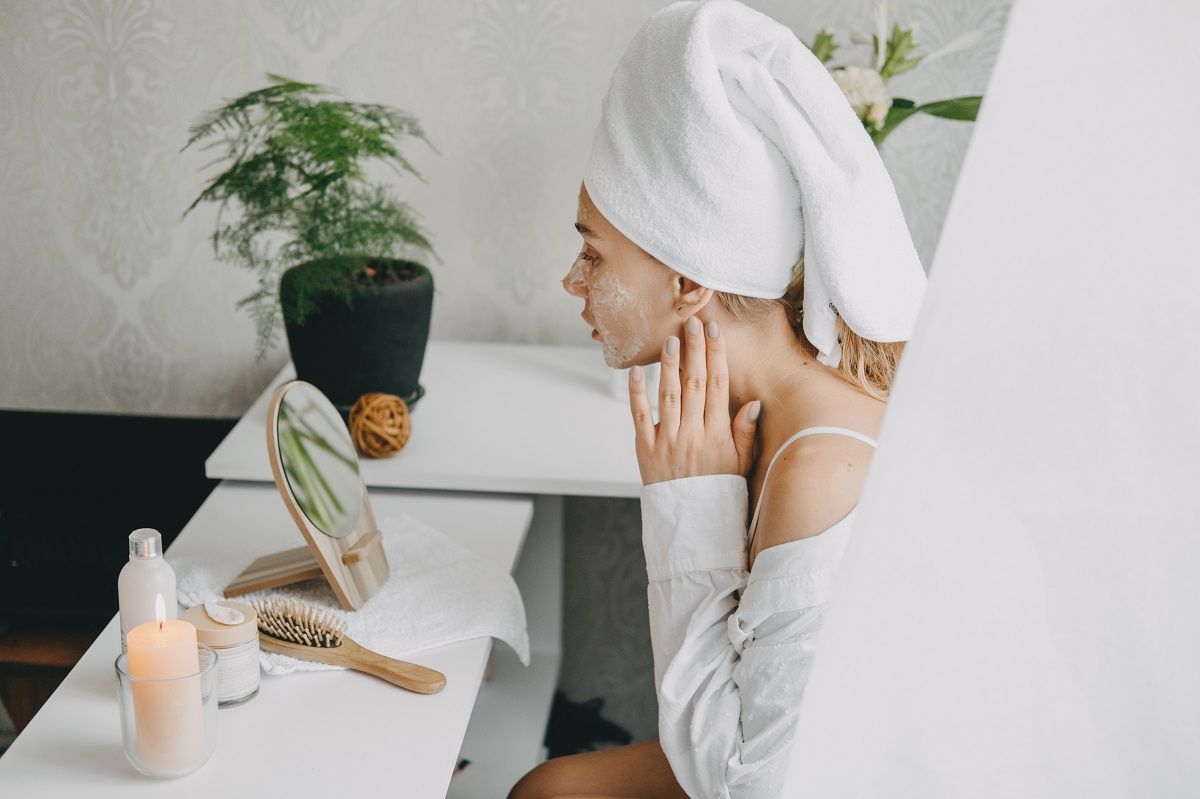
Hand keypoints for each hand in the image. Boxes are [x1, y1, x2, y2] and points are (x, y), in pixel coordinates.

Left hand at [628, 316, 760, 485]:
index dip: (717, 355)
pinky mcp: (646, 448)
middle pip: (694, 383)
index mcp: (718, 434)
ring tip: (670, 340)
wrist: (691, 520)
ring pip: (668, 394)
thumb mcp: (741, 462)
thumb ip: (745, 431)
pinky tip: (637, 371)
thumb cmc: (719, 488)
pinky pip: (640, 416)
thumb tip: (754, 402)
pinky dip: (637, 392)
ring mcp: (667, 440)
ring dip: (669, 365)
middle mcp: (693, 434)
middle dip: (693, 350)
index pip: (719, 386)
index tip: (714, 331)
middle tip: (691, 322)